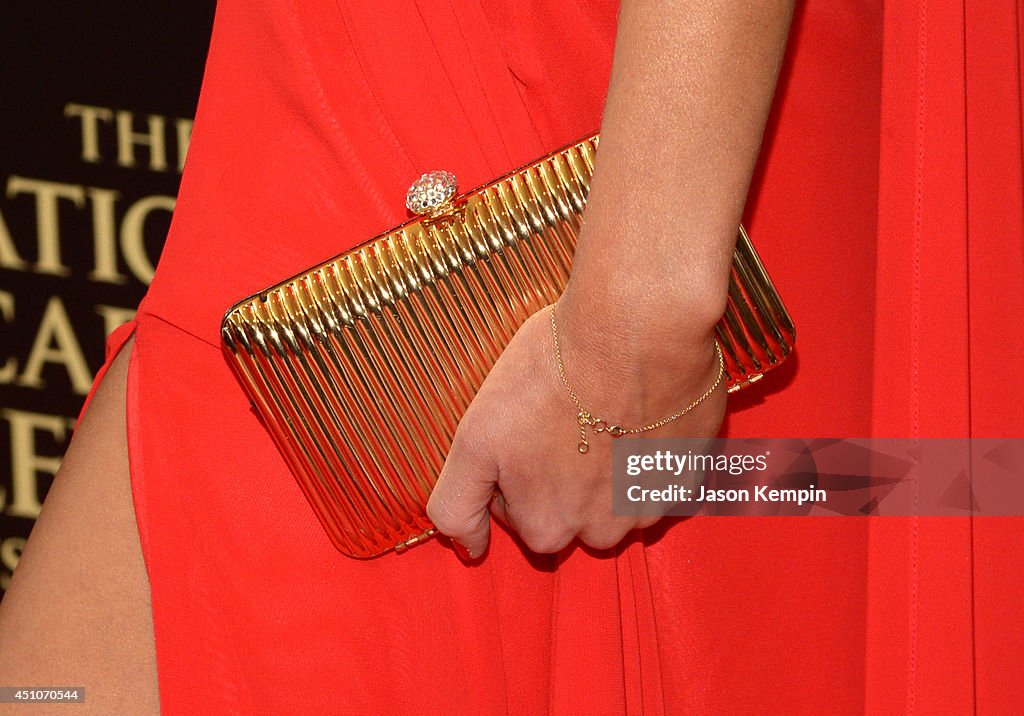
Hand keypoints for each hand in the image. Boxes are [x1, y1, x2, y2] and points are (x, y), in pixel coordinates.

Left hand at [425, 296, 726, 559]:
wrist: (638, 326)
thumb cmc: (552, 374)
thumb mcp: (474, 439)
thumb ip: (458, 504)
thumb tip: (468, 550)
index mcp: (547, 527)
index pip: (520, 516)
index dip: (516, 472)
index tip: (524, 432)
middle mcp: (603, 532)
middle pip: (572, 513)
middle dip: (564, 476)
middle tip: (564, 417)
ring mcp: (650, 504)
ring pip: (617, 498)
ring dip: (610, 466)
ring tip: (604, 410)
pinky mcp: (689, 473)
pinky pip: (661, 476)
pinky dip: (649, 451)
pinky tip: (639, 411)